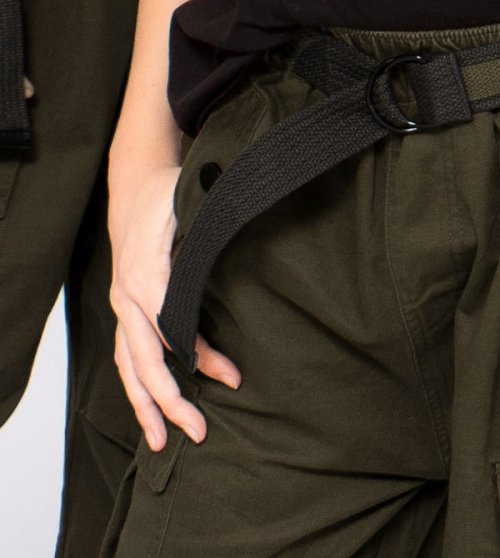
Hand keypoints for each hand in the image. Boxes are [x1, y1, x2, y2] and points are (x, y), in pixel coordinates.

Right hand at [109, 165, 240, 450]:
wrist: (135, 189)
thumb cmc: (168, 195)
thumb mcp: (189, 202)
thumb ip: (209, 227)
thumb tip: (241, 232)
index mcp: (147, 274)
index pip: (172, 328)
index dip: (200, 356)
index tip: (231, 377)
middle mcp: (129, 297)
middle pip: (145, 360)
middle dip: (170, 400)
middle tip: (199, 431)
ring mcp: (123, 307)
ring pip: (129, 366)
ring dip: (145, 406)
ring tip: (161, 444)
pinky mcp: (126, 311)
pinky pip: (127, 357)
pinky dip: (138, 388)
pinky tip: (151, 414)